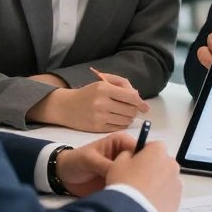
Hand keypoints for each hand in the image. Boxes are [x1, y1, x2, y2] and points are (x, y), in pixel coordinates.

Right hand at [28, 75, 149, 131]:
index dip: (140, 102)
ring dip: (129, 118)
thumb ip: (122, 86)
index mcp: (104, 88)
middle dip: (134, 111)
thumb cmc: (88, 93)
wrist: (66, 106)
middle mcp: (102, 103)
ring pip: (126, 120)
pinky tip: (117, 120)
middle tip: (132, 110)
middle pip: (130, 110)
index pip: (131, 96)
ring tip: (123, 114)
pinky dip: (121, 124)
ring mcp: (99, 117)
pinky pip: (118, 128)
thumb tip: (139, 98)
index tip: (145, 107)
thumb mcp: (103, 83)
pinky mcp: (97, 128)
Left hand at [56, 132, 138, 196]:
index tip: (148, 174)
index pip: (140, 149)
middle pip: (141, 164)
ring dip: (135, 186)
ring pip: (135, 178)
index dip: (146, 160)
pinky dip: (128, 194)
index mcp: (121, 143)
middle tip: (140, 188)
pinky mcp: (118, 183)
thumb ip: (106, 164)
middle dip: (142, 175)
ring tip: (135, 197)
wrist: (62, 177)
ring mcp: (122, 171)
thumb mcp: (89, 160)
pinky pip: (127, 189)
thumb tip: (123, 172)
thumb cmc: (76, 161)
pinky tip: (129, 201)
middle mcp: (125, 156)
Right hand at [107, 140, 182, 211]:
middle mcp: (172, 163)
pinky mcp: (177, 200)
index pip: (153, 147)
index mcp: (158, 150)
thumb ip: (128, 154)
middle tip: (138, 182)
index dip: (143, 155)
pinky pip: (169, 196)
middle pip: (162, 163)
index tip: (135, 165)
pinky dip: (162, 199)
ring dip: (158, 184)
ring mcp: (177, 182)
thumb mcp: (118, 162)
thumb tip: (132, 156)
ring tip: (143, 196)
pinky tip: (149, 205)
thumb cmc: (124, 183)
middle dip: (153, 170)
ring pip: (167, 180)